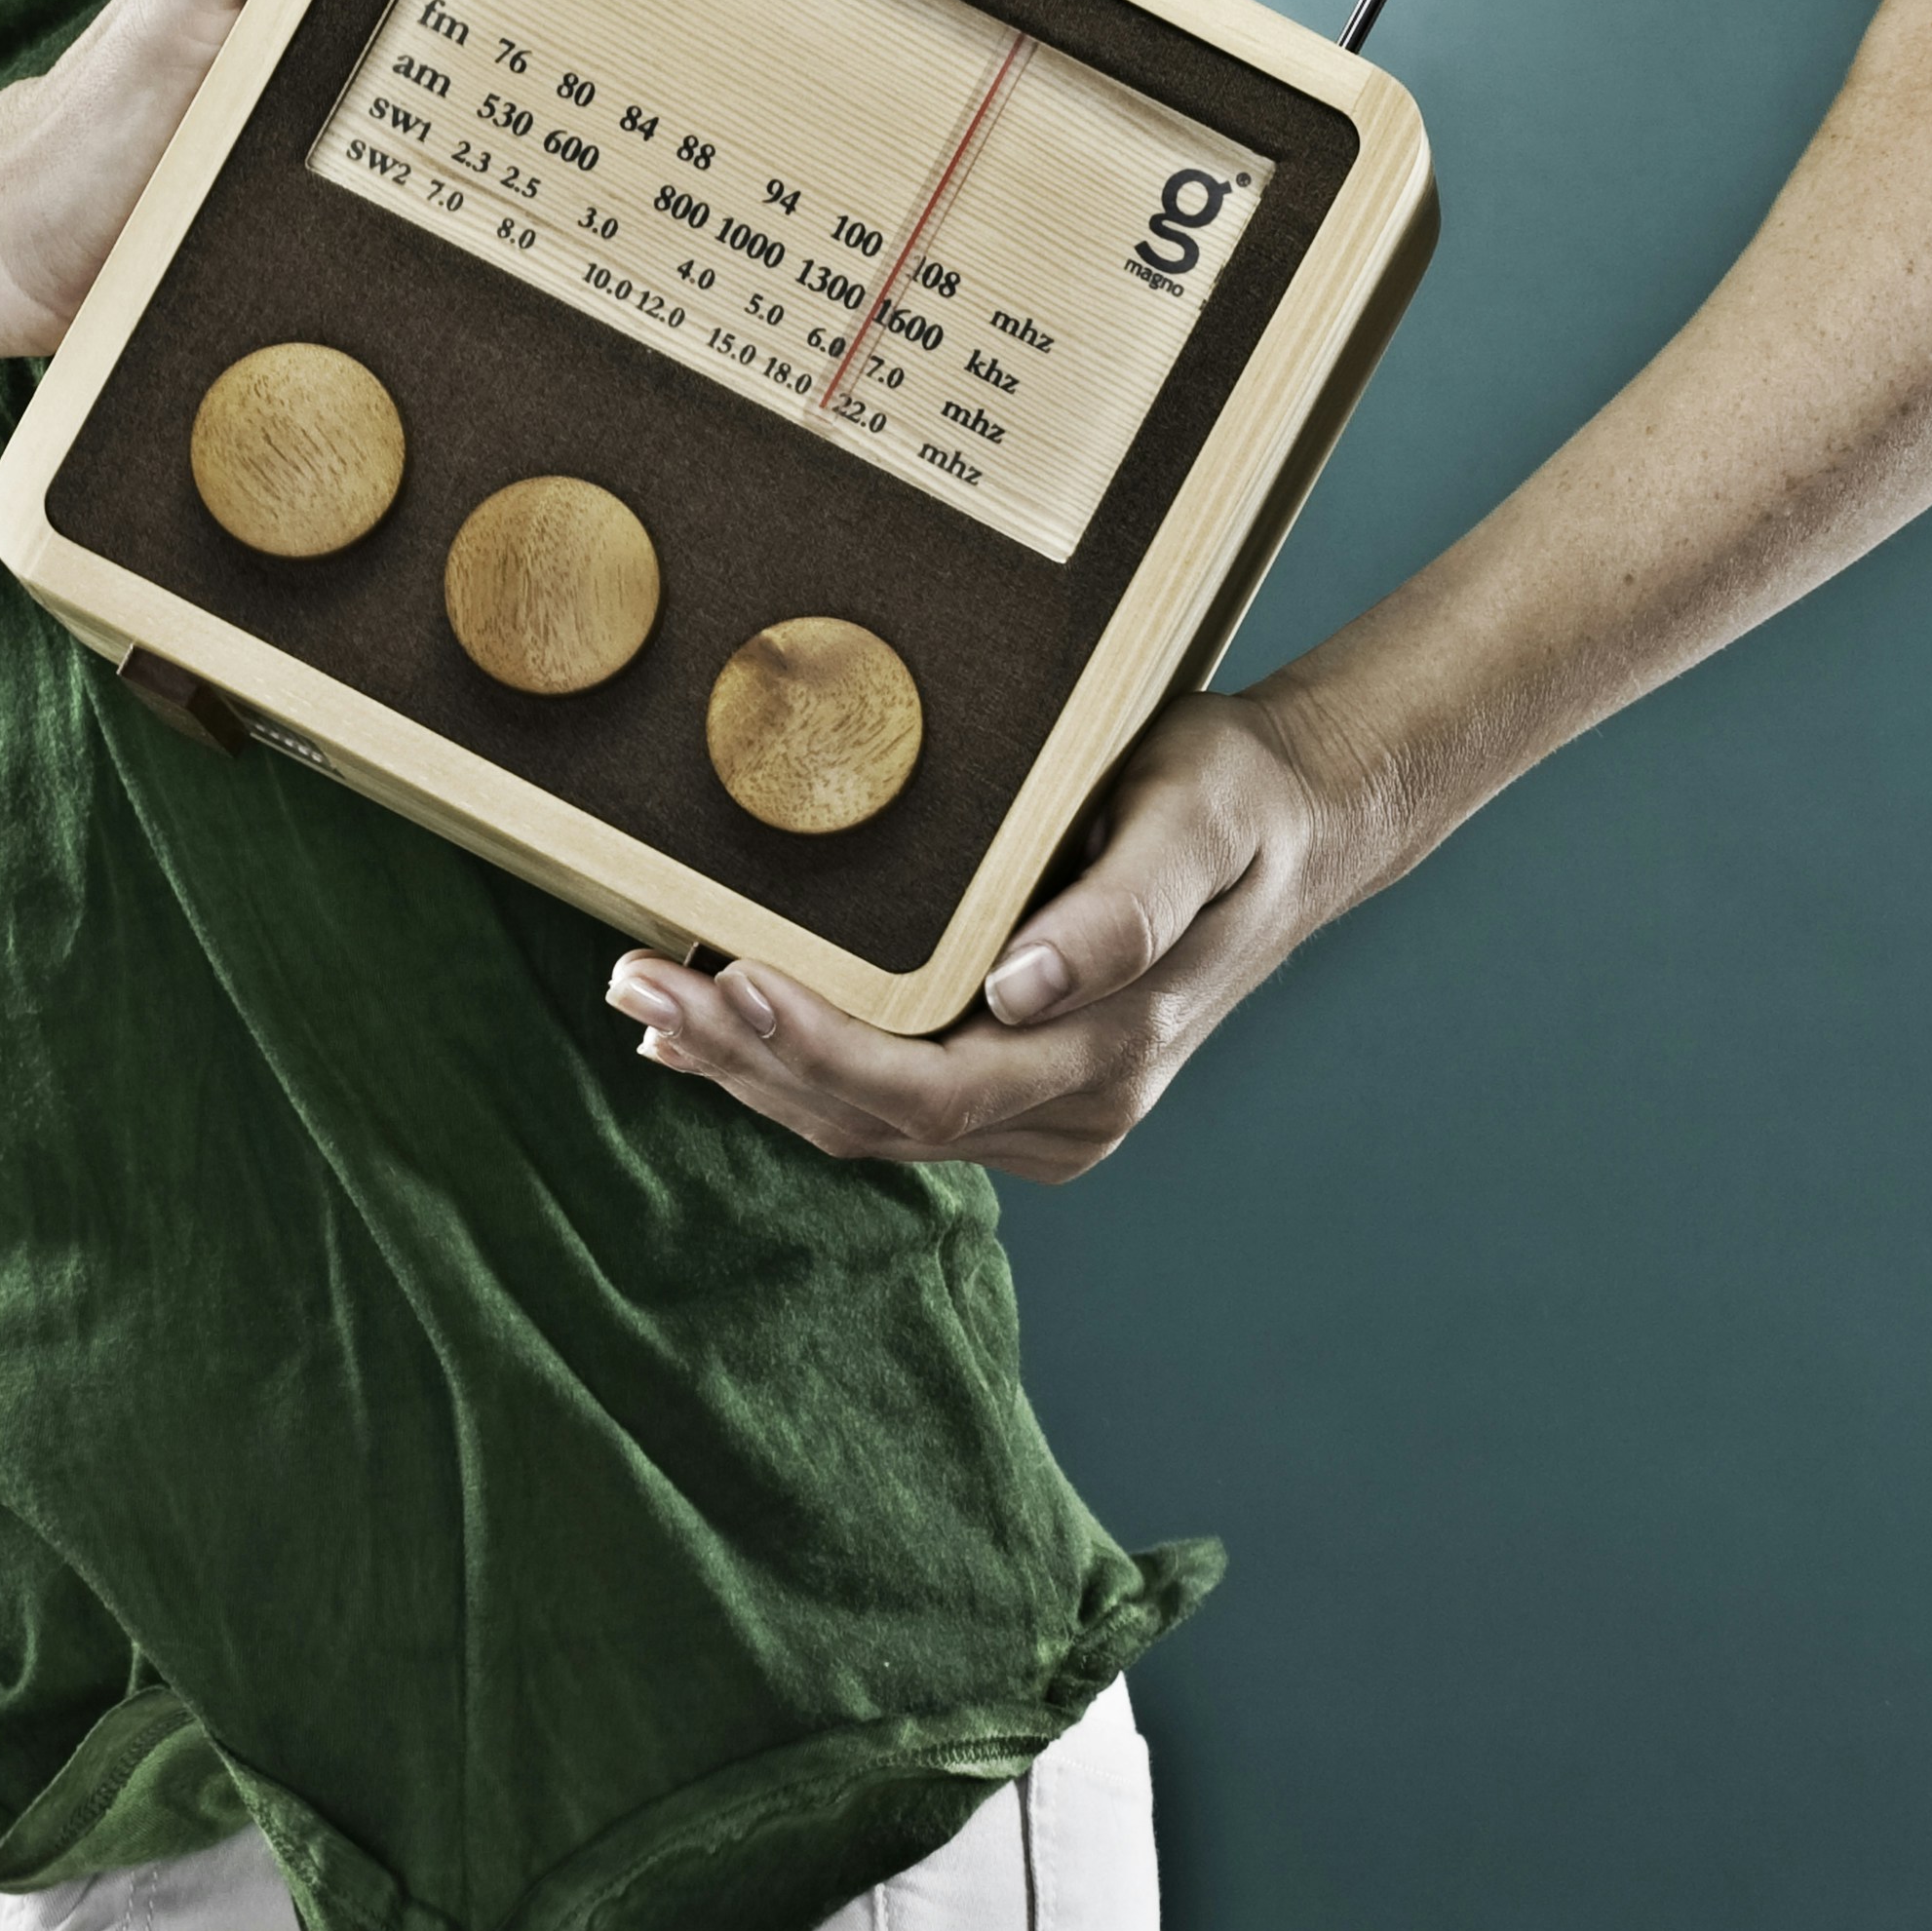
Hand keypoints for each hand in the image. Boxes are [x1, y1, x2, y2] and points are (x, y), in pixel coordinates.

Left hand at [605, 678, 1413, 1178]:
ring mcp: (1048, 1112)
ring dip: (750, 1070)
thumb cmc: (1237, 806)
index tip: (717, 980)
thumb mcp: (1194, 822)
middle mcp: (1073, 1107)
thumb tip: (1026, 988)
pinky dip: (794, 1070)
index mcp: (1107, 1055)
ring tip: (644, 1001)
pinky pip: (888, 1104)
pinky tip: (715, 1030)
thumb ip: (1122, 909)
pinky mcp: (1023, 1090)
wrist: (1301, 827)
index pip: (927, 1088)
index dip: (812, 1048)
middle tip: (630, 980)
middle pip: (872, 1119)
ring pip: (866, 1124)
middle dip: (743, 1056)